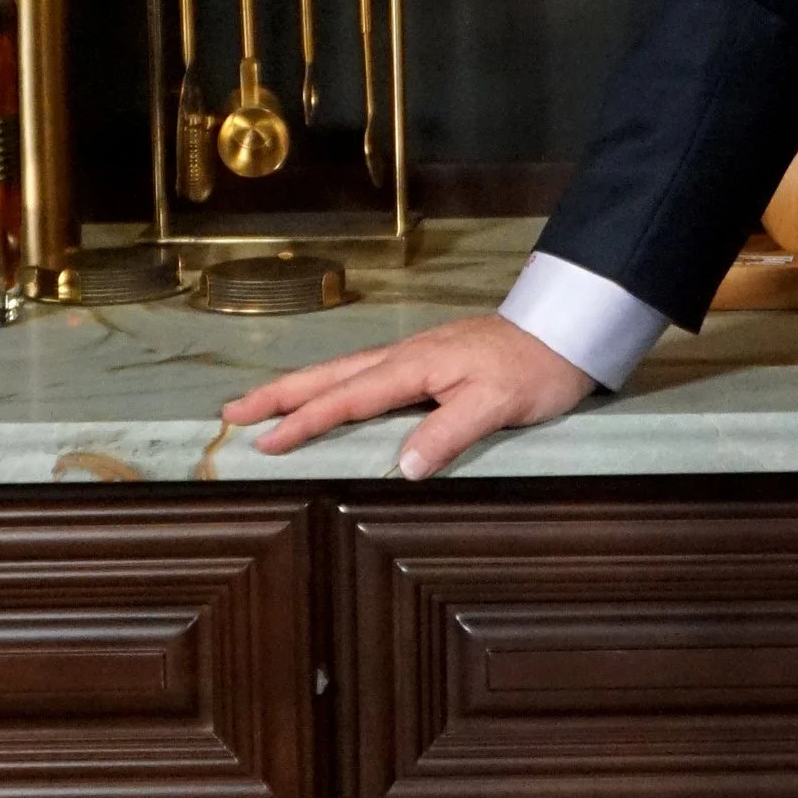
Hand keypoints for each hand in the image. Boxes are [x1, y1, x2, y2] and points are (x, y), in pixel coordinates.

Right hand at [220, 312, 595, 482]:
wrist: (566, 331)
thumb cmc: (535, 367)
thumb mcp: (498, 404)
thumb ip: (450, 432)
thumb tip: (404, 467)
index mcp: (415, 366)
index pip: (349, 398)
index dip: (305, 422)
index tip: (266, 443)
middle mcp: (406, 356)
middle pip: (330, 376)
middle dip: (280, 395)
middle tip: (231, 414)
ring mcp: (415, 354)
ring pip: (343, 371)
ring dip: (300, 388)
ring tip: (261, 404)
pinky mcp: (428, 359)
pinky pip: (364, 373)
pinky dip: (332, 384)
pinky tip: (327, 394)